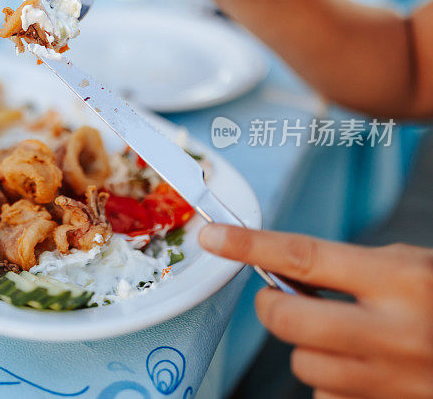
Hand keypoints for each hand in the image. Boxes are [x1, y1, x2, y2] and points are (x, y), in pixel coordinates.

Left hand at [199, 224, 432, 398]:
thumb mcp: (408, 266)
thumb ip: (350, 271)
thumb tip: (282, 275)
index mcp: (400, 280)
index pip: (304, 258)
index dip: (250, 246)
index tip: (213, 237)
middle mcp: (396, 331)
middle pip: (288, 322)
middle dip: (272, 308)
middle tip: (280, 299)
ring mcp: (394, 380)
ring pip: (305, 367)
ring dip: (309, 351)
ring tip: (344, 339)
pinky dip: (334, 385)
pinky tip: (364, 371)